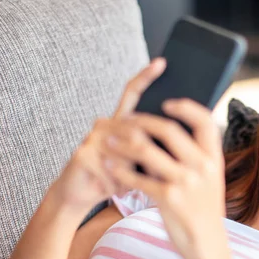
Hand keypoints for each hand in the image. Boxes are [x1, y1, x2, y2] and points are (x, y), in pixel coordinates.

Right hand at [49, 58, 166, 213]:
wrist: (79, 196)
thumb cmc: (113, 178)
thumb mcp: (136, 163)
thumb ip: (152, 149)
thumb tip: (180, 142)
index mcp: (120, 124)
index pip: (132, 94)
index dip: (145, 77)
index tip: (161, 62)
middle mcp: (105, 125)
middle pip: (135, 129)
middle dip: (142, 158)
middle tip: (142, 176)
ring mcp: (91, 138)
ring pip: (125, 152)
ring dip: (128, 175)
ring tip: (124, 184)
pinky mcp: (82, 155)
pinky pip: (112, 170)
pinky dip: (116, 184)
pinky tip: (111, 189)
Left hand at [102, 98, 226, 258]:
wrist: (206, 244)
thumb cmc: (202, 209)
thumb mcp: (208, 180)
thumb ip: (192, 157)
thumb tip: (162, 132)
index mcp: (215, 158)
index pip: (205, 121)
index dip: (186, 107)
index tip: (166, 103)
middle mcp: (203, 167)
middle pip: (169, 130)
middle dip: (142, 121)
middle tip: (124, 119)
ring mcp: (187, 182)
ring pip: (147, 151)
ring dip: (123, 143)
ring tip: (108, 140)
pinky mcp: (169, 198)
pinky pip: (138, 178)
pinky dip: (120, 170)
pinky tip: (110, 165)